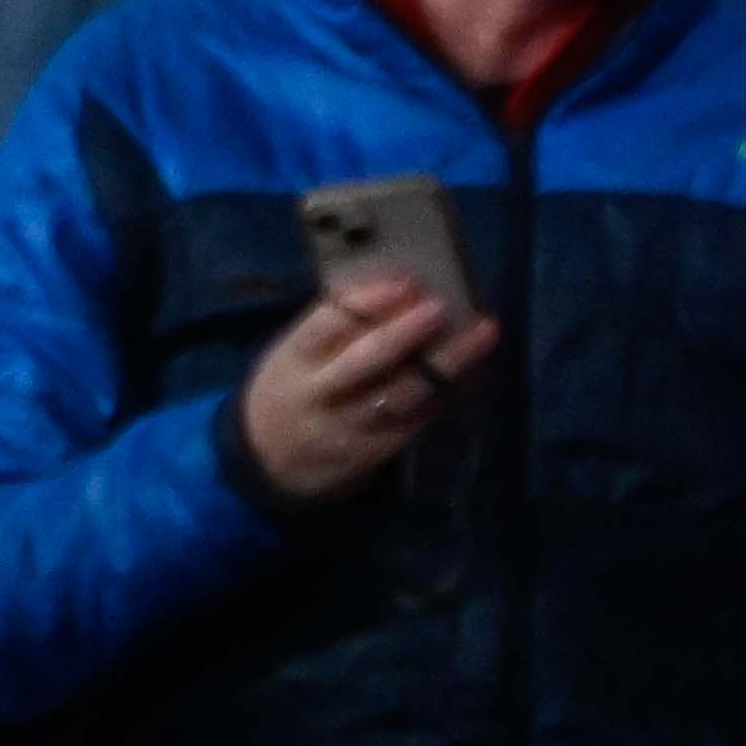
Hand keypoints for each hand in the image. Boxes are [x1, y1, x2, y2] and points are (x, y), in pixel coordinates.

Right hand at [235, 278, 486, 504]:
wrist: (266, 464)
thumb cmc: (287, 391)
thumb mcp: (290, 357)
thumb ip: (329, 331)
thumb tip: (392, 288)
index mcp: (293, 360)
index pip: (326, 325)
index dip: (367, 301)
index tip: (406, 281)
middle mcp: (320, 395)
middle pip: (365, 361)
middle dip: (405, 332)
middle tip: (441, 306)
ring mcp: (348, 429)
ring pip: (400, 396)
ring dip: (444, 364)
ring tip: (479, 335)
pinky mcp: (373, 454)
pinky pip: (414, 423)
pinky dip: (444, 396)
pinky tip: (471, 374)